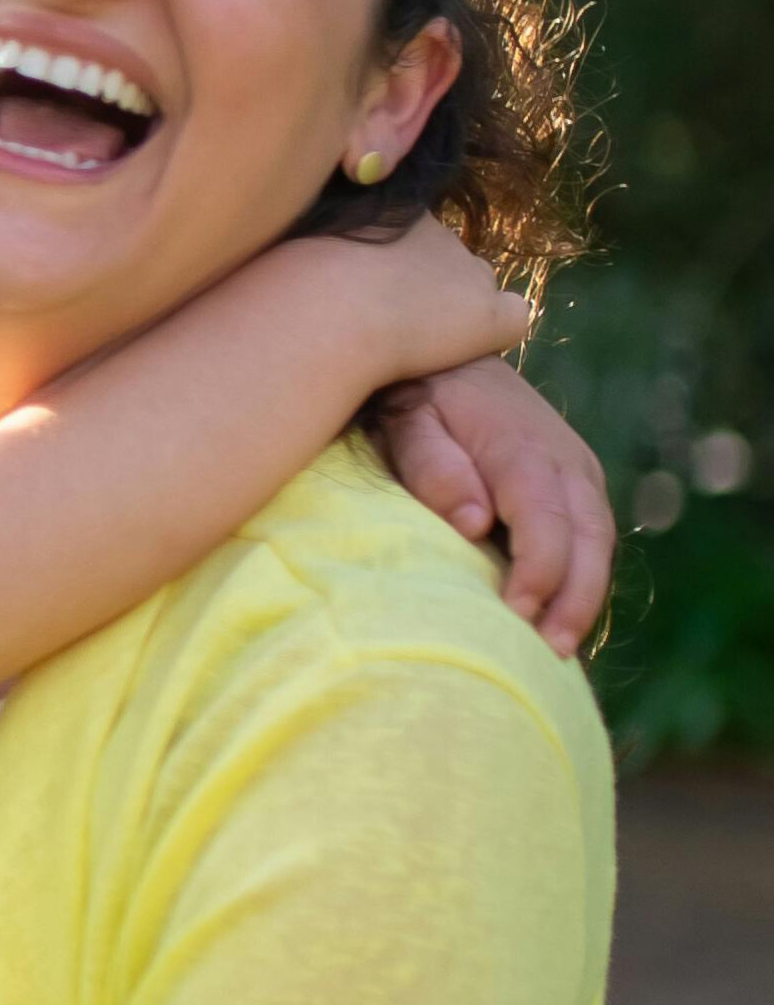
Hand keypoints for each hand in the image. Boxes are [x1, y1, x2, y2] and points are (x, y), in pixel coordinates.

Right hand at [284, 215, 532, 386]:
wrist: (332, 310)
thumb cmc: (300, 279)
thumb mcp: (302, 243)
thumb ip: (322, 245)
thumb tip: (313, 260)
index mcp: (398, 214)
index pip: (410, 237)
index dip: (393, 267)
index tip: (368, 289)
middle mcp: (441, 235)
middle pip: (444, 261)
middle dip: (426, 285)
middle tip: (388, 317)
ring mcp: (471, 273)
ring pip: (473, 288)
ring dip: (452, 308)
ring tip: (415, 339)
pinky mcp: (491, 316)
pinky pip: (513, 317)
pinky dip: (494, 330)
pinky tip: (466, 347)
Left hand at [371, 358, 612, 655]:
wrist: (445, 351)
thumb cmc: (413, 394)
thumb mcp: (406, 421)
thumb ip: (434, 468)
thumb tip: (475, 523)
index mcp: (524, 449)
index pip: (545, 521)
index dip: (537, 573)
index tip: (515, 614)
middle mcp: (564, 460)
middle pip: (588, 540)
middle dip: (574, 600)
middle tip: (550, 653)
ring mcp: (577, 469)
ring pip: (598, 541)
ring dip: (585, 596)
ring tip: (558, 649)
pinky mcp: (575, 481)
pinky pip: (590, 535)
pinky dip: (582, 576)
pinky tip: (558, 614)